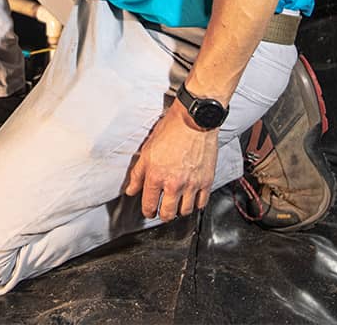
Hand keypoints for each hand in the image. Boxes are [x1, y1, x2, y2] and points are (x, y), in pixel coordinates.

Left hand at [125, 102, 218, 220]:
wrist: (194, 120)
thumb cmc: (170, 130)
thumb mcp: (147, 150)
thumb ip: (138, 174)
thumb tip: (131, 190)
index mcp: (156, 176)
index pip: (149, 205)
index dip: (148, 211)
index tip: (149, 212)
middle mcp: (174, 183)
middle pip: (168, 214)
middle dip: (163, 215)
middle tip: (162, 212)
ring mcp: (191, 184)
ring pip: (185, 211)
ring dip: (180, 211)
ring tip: (177, 205)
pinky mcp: (206, 181)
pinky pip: (202, 203)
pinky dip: (196, 204)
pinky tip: (192, 199)